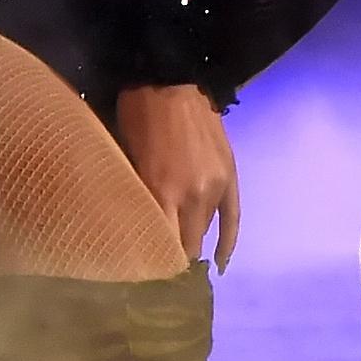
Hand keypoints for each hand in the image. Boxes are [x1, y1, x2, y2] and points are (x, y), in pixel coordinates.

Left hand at [115, 82, 239, 269]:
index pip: (162, 248)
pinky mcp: (231, 176)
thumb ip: (138, 198)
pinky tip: (220, 264)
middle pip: (187, 246)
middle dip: (174, 262)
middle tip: (159, 275)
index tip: (144, 280)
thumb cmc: (136, 118)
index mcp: (163, 192)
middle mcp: (194, 196)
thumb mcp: (127, 161)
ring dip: (192, 243)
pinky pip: (233, 218)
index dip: (155, 268)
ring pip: (205, 231)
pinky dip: (227, 243)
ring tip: (180, 262)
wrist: (171, 79)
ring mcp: (217, 186)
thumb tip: (136, 230)